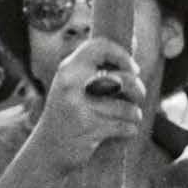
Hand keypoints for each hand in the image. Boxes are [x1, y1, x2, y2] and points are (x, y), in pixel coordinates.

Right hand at [32, 36, 146, 177]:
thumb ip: (95, 66)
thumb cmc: (67, 112)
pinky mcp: (89, 129)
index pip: (100, 46)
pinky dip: (129, 130)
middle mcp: (72, 85)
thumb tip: (135, 40)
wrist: (48, 148)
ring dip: (134, 114)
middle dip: (138, 90)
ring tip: (128, 117)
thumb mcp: (72, 84)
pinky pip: (125, 126)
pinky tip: (122, 130)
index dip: (122, 53)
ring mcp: (80, 108)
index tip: (132, 68)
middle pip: (124, 80)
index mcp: (68, 69)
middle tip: (138, 96)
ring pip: (128, 108)